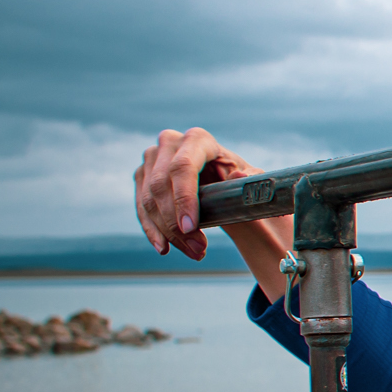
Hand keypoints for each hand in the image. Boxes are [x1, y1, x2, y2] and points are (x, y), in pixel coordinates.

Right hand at [136, 128, 267, 260]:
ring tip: (193, 252)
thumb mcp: (250, 177)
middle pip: (162, 186)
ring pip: (148, 200)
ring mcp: (152, 158)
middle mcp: (169, 142)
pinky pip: (140, 207)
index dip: (183, 198)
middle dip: (176, 224)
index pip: (183, 167)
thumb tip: (239, 175)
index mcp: (198, 139)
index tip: (190, 227)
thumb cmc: (238, 177)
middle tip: (198, 249)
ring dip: (167, 232)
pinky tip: (164, 247)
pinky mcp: (142, 175)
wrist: (222, 177)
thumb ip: (250, 177)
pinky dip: (152, 230)